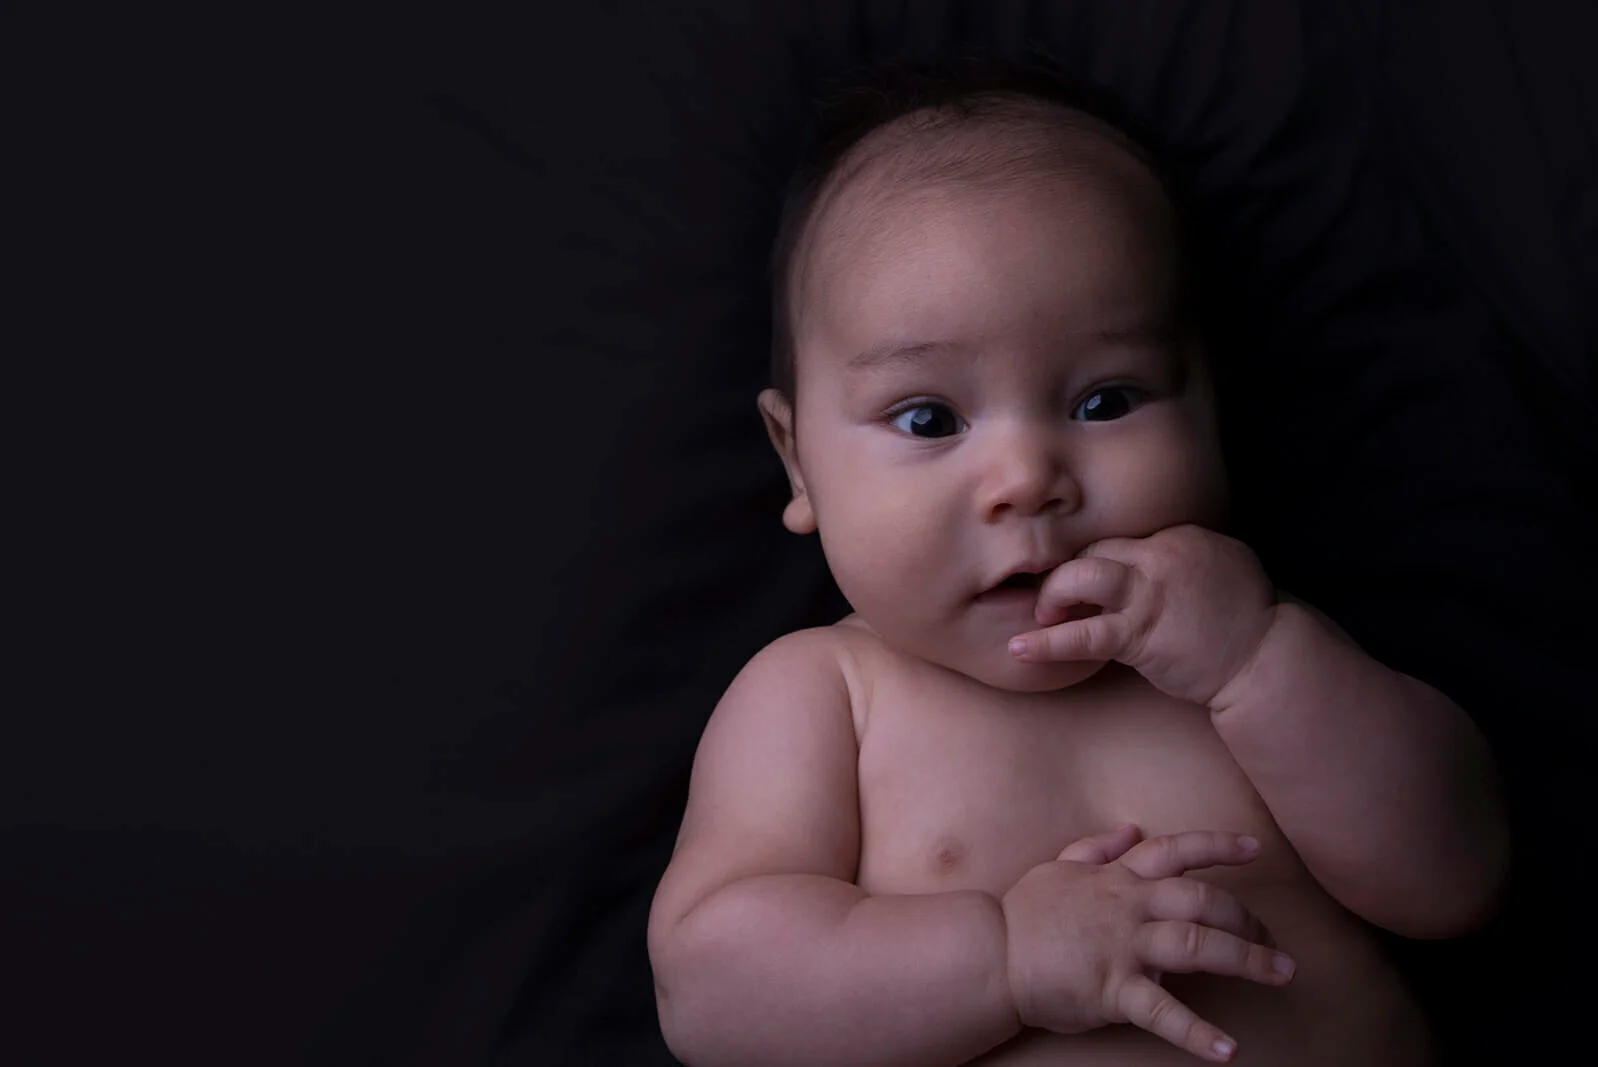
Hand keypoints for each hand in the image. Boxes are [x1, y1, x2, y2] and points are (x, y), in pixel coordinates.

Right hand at [1000, 825, 1292, 1061]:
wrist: (991, 955)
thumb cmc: (1025, 914)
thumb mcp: (1059, 867)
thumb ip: (1098, 848)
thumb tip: (1132, 830)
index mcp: (1119, 878)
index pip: (1177, 850)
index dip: (1218, 846)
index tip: (1255, 848)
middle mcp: (1130, 907)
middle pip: (1203, 900)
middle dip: (1248, 918)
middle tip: (1274, 942)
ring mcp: (1124, 947)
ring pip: (1197, 944)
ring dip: (1247, 959)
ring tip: (1282, 974)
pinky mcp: (1113, 989)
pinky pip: (1163, 1012)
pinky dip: (1198, 1033)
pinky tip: (1228, 1050)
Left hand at [1009, 525, 1276, 706]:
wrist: (1265, 660)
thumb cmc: (1243, 622)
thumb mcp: (1221, 568)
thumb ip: (1181, 558)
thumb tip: (1147, 559)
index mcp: (1179, 536)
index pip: (1121, 540)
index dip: (1098, 562)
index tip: (1085, 583)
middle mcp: (1161, 555)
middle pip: (1093, 549)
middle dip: (1067, 573)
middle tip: (1056, 600)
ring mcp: (1149, 592)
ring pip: (1080, 575)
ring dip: (1053, 594)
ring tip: (1042, 614)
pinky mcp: (1139, 633)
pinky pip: (1083, 634)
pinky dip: (1046, 642)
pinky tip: (1020, 649)